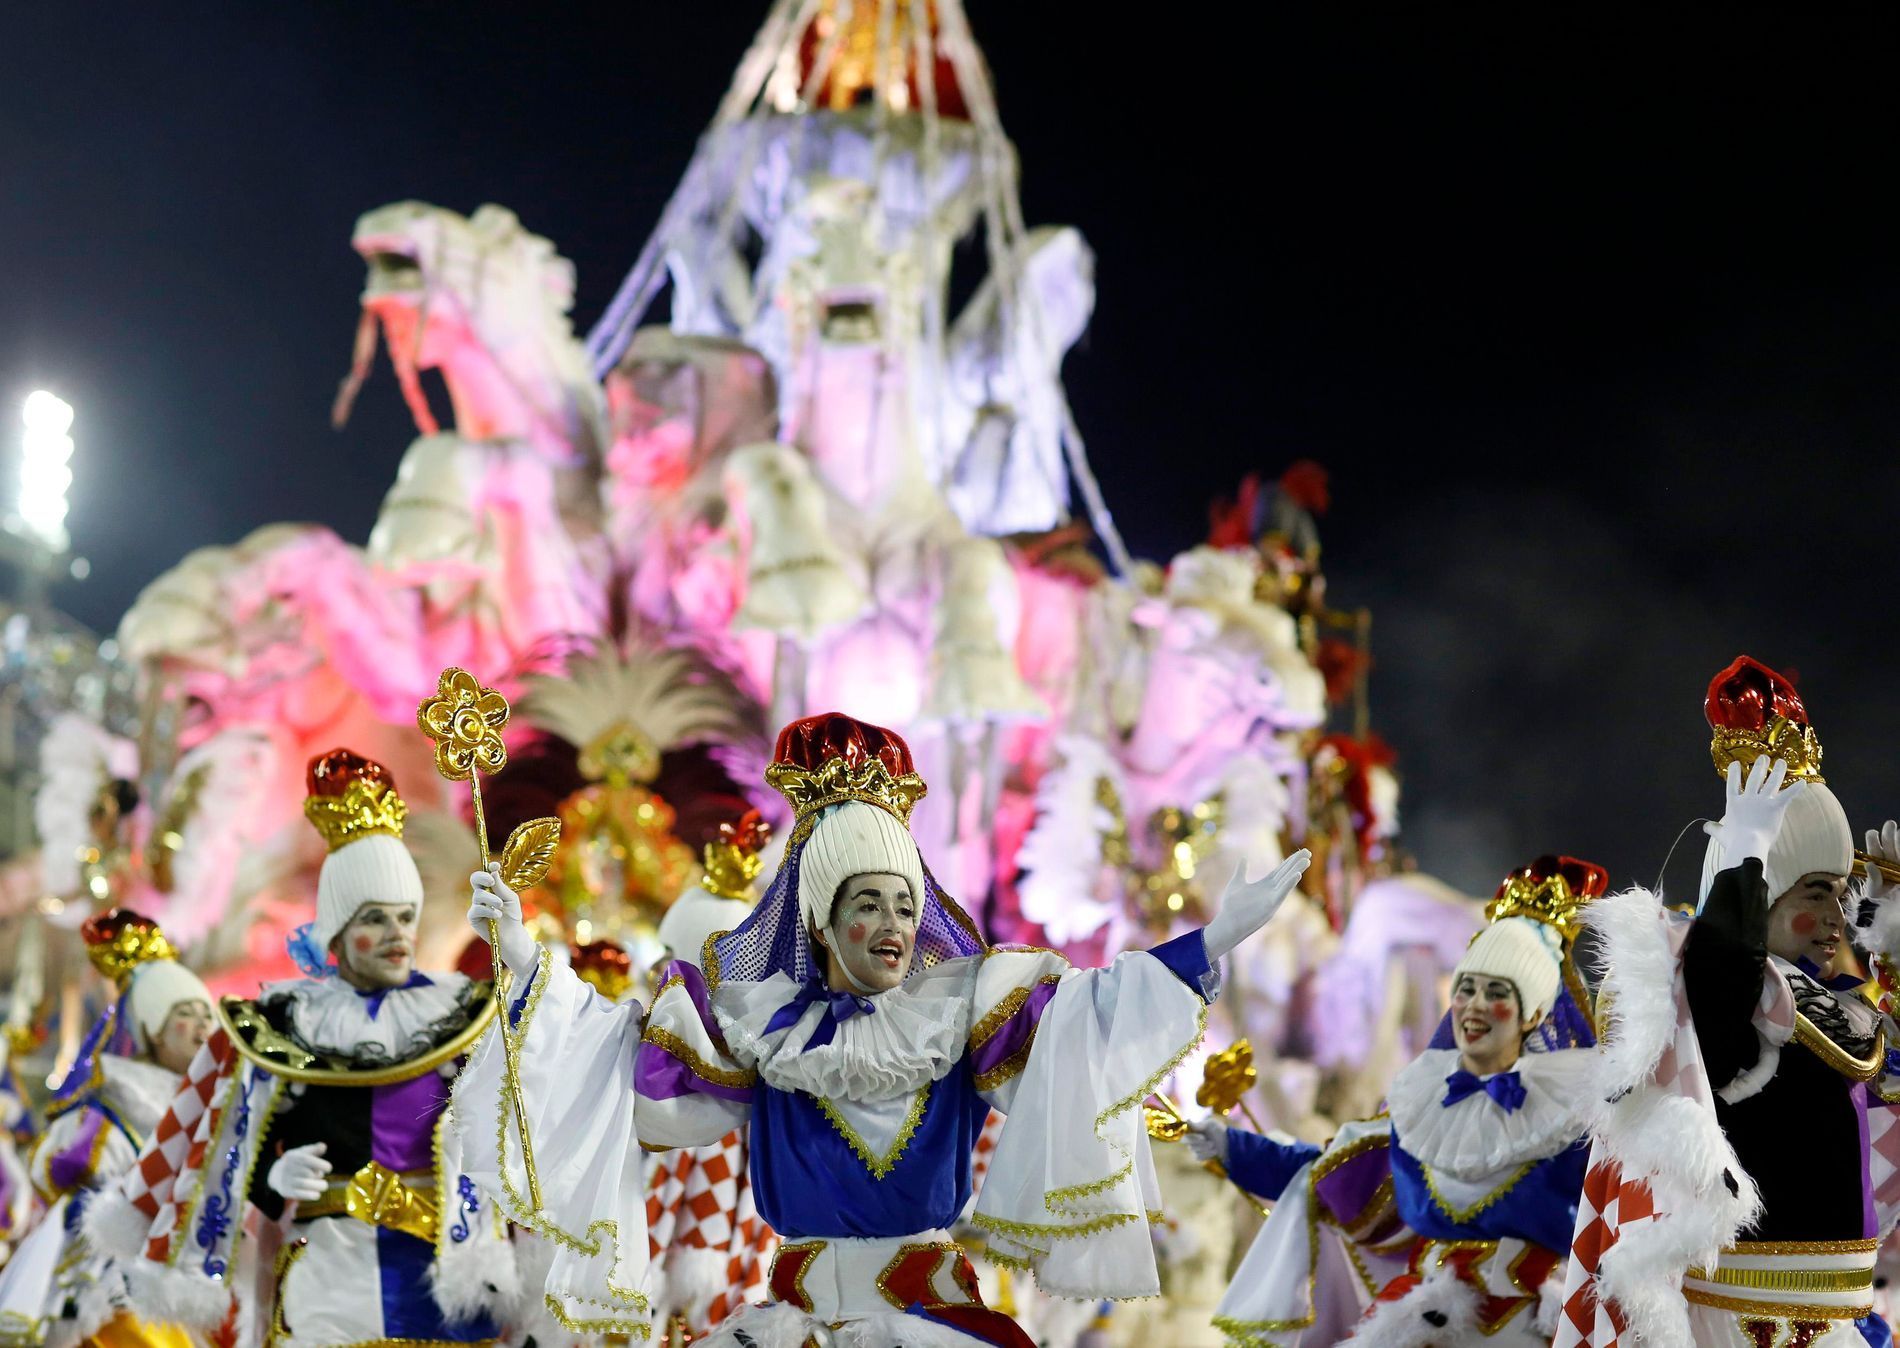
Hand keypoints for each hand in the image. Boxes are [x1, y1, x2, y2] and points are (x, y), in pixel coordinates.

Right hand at [266, 1143, 329, 1201]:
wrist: (275, 1173)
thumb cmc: (296, 1161)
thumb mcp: (302, 1152)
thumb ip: (314, 1149)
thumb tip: (323, 1146)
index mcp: (293, 1157)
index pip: (306, 1160)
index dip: (319, 1164)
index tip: (329, 1168)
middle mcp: (288, 1168)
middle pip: (307, 1173)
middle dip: (317, 1175)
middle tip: (320, 1175)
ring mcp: (286, 1180)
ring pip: (304, 1183)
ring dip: (317, 1185)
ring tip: (324, 1185)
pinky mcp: (286, 1191)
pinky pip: (298, 1194)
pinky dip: (309, 1195)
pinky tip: (317, 1195)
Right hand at [469, 865, 536, 975]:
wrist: (511, 934)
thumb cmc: (512, 915)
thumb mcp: (510, 898)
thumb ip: (501, 886)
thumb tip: (493, 871)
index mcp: (492, 887)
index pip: (487, 873)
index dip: (489, 867)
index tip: (495, 866)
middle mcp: (482, 894)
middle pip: (475, 879)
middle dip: (482, 877)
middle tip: (491, 881)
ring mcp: (476, 904)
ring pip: (478, 894)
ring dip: (491, 899)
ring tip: (500, 906)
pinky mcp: (473, 916)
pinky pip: (476, 908)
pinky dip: (488, 910)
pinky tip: (497, 915)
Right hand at [1186, 1116, 1228, 1166]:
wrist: (1228, 1143)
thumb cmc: (1219, 1131)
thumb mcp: (1210, 1125)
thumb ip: (1198, 1125)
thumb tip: (1187, 1120)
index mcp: (1193, 1130)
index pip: (1185, 1136)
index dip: (1193, 1137)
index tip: (1203, 1137)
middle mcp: (1192, 1139)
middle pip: (1189, 1144)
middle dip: (1202, 1144)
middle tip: (1212, 1142)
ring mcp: (1195, 1148)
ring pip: (1194, 1151)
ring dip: (1206, 1149)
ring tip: (1214, 1146)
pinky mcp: (1199, 1156)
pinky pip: (1198, 1157)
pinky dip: (1207, 1155)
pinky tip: (1213, 1152)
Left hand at [1203, 849, 1312, 961]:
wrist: (1228, 923)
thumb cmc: (1231, 906)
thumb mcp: (1236, 883)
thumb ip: (1242, 870)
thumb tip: (1244, 858)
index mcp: (1265, 885)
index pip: (1281, 870)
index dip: (1291, 860)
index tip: (1301, 851)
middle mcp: (1271, 891)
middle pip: (1287, 873)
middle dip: (1297, 863)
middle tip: (1309, 852)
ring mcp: (1272, 898)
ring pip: (1287, 882)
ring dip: (1297, 871)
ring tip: (1307, 860)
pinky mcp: (1270, 906)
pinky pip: (1282, 893)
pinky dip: (1289, 884)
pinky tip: (1297, 875)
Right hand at [1701, 755, 1791, 870]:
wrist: (1747, 844)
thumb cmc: (1733, 841)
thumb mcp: (1721, 833)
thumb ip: (1713, 828)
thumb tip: (1705, 827)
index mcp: (1733, 802)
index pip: (1732, 783)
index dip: (1734, 772)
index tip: (1735, 763)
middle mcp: (1748, 797)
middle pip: (1755, 778)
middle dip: (1760, 766)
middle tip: (1764, 757)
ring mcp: (1762, 801)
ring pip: (1772, 782)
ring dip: (1778, 771)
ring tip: (1782, 762)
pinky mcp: (1775, 806)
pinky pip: (1788, 795)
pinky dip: (1796, 788)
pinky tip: (1803, 781)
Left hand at [1865, 821, 1899, 902]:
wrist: (1894, 905)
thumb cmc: (1882, 897)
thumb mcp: (1875, 891)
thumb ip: (1874, 879)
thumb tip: (1870, 864)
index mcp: (1878, 860)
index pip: (1875, 846)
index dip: (1873, 839)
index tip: (1873, 834)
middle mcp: (1890, 857)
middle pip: (1889, 841)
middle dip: (1888, 832)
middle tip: (1890, 824)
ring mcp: (1899, 860)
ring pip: (1899, 844)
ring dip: (1898, 837)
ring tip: (1899, 832)